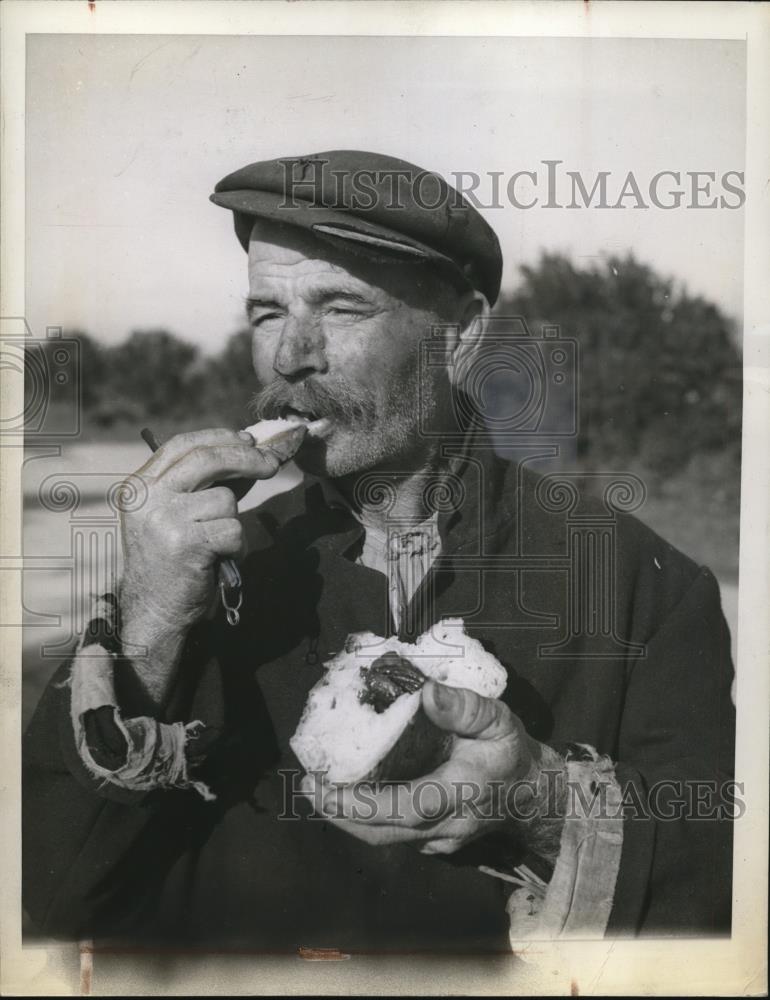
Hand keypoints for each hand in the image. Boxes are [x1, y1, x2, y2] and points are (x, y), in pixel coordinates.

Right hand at [118, 425, 305, 702]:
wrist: (154, 613)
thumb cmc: (172, 563)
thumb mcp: (178, 515)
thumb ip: (207, 483)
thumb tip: (251, 449)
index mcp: (138, 486)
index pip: (182, 444)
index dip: (220, 438)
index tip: (250, 440)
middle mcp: (146, 498)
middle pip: (208, 459)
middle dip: (248, 458)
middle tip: (272, 464)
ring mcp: (164, 520)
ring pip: (226, 501)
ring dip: (234, 522)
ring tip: (215, 545)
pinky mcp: (187, 544)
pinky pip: (234, 530)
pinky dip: (236, 546)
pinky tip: (218, 560)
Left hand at [302, 679, 565, 859]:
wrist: (534, 795)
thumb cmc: (510, 751)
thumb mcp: (498, 719)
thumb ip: (464, 707)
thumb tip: (423, 692)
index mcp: (461, 792)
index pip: (407, 806)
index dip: (362, 801)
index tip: (325, 785)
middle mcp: (446, 825)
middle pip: (383, 830)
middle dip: (340, 811)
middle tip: (308, 784)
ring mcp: (439, 841)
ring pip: (383, 837)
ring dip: (346, 816)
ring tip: (315, 787)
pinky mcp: (432, 844)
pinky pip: (392, 835)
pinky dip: (364, 818)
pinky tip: (345, 794)